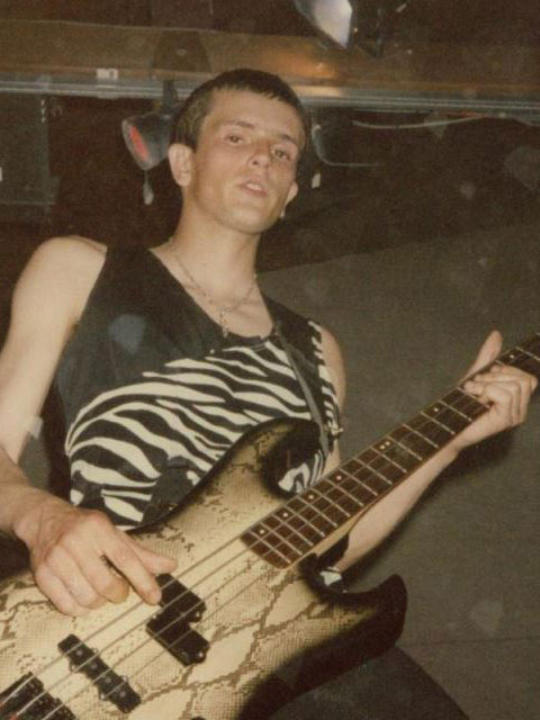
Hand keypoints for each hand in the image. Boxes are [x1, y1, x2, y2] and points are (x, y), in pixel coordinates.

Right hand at [14, 492, 175, 615]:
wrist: (44, 519)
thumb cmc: (86, 528)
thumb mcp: (114, 534)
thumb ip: (141, 553)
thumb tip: (171, 565)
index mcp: (99, 527)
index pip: (125, 558)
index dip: (143, 580)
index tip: (156, 597)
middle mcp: (76, 540)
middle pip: (105, 583)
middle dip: (118, 594)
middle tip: (121, 592)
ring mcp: (57, 557)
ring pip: (86, 598)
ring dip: (99, 602)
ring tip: (100, 593)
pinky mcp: (42, 574)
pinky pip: (66, 605)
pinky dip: (80, 609)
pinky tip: (83, 599)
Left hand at [452, 330, 537, 451]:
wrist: (448, 423)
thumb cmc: (462, 402)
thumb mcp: (476, 374)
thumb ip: (488, 356)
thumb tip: (496, 334)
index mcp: (517, 399)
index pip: (529, 378)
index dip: (506, 371)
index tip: (485, 377)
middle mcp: (520, 409)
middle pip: (523, 380)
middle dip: (496, 376)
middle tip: (477, 385)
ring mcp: (515, 416)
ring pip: (515, 386)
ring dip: (489, 384)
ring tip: (475, 392)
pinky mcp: (506, 420)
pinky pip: (506, 395)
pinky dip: (488, 391)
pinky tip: (477, 398)